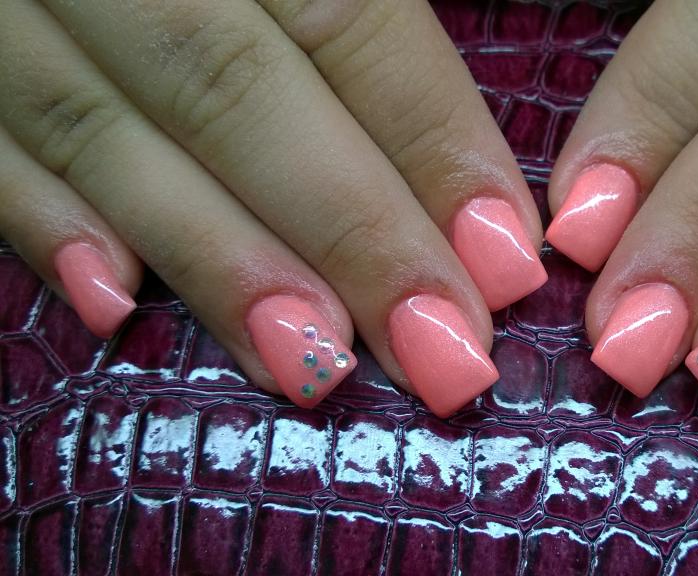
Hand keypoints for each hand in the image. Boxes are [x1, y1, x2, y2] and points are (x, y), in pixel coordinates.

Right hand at [0, 0, 546, 416]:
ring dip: (217, 258)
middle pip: (238, 91)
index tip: (506, 259)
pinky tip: (111, 300)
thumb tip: (464, 137)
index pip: (345, 19)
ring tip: (313, 362)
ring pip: (109, 130)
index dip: (429, 142)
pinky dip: (39, 218)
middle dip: (347, 232)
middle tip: (441, 354)